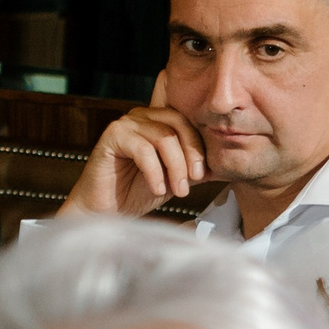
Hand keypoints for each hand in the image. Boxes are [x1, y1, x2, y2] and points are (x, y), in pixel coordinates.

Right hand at [57, 72, 208, 216]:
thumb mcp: (176, 178)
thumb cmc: (137, 193)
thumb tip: (223, 165)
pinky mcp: (112, 136)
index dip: (201, 139)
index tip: (209, 171)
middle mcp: (142, 116)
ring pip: (164, 137)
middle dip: (193, 153)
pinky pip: (143, 149)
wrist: (106, 212)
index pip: (187, 116)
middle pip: (179, 124)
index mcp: (158, 121)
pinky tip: (157, 189)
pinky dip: (154, 172)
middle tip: (197, 179)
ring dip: (176, 166)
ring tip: (179, 190)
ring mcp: (126, 124)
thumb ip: (195, 168)